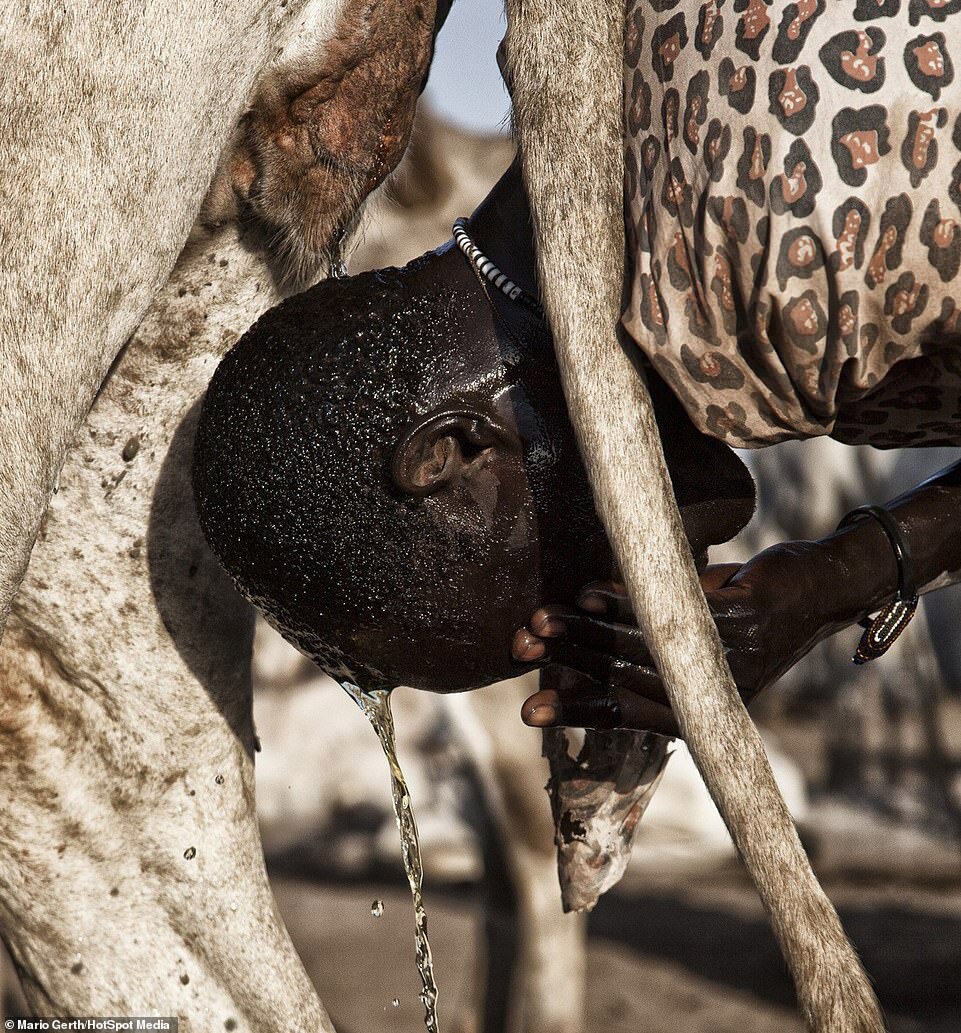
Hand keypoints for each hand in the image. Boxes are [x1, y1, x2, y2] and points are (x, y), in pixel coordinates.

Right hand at [514, 541, 841, 735]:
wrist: (823, 586)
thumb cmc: (747, 613)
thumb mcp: (698, 640)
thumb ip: (648, 645)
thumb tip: (578, 635)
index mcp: (703, 708)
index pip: (629, 713)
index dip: (578, 711)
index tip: (530, 711)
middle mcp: (717, 691)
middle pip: (626, 678)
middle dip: (568, 663)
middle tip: (521, 649)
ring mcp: (734, 655)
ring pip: (642, 644)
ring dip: (584, 630)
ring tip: (540, 621)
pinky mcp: (745, 616)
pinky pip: (671, 608)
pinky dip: (624, 599)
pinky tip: (588, 592)